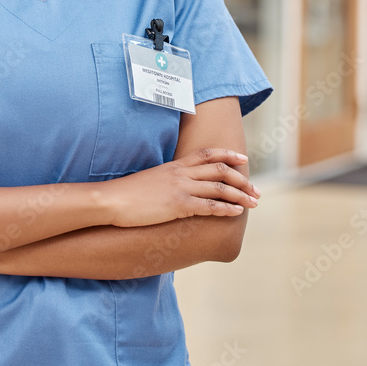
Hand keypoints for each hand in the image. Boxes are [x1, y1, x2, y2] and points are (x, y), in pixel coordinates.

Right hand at [104, 148, 259, 227]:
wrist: (110, 200)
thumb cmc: (126, 193)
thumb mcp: (151, 180)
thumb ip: (167, 180)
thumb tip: (175, 188)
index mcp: (175, 165)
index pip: (207, 153)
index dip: (228, 154)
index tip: (243, 159)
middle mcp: (181, 173)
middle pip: (220, 170)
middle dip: (241, 179)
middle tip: (256, 189)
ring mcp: (180, 188)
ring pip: (219, 188)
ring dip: (240, 195)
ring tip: (254, 202)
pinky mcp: (177, 205)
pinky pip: (208, 206)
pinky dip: (226, 208)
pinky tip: (237, 212)